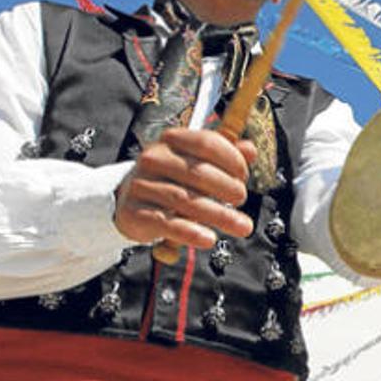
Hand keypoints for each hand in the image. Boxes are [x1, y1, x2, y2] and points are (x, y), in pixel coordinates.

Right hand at [114, 129, 256, 247]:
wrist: (129, 201)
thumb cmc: (173, 180)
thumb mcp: (197, 163)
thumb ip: (225, 155)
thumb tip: (250, 150)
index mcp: (172, 140)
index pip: (206, 143)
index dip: (232, 159)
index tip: (244, 176)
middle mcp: (154, 159)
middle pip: (199, 173)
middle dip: (229, 188)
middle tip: (242, 199)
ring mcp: (141, 185)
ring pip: (187, 201)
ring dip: (220, 215)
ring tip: (243, 226)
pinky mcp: (134, 213)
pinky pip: (168, 224)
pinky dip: (191, 233)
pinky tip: (209, 239)